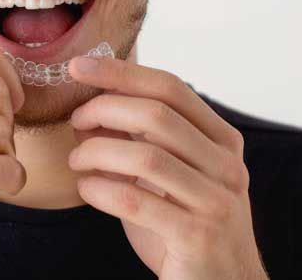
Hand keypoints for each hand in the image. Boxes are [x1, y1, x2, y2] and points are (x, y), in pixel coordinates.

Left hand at [67, 55, 268, 279]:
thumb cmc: (185, 228)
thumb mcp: (166, 177)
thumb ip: (137, 141)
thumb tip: (88, 108)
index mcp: (222, 140)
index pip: (171, 87)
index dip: (122, 72)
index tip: (79, 65)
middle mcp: (226, 165)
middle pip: (158, 116)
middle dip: (105, 109)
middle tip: (75, 118)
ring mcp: (216, 201)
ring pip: (146, 157)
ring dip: (98, 151)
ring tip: (76, 159)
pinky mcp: (197, 236)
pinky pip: (136, 201)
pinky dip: (101, 188)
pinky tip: (87, 187)